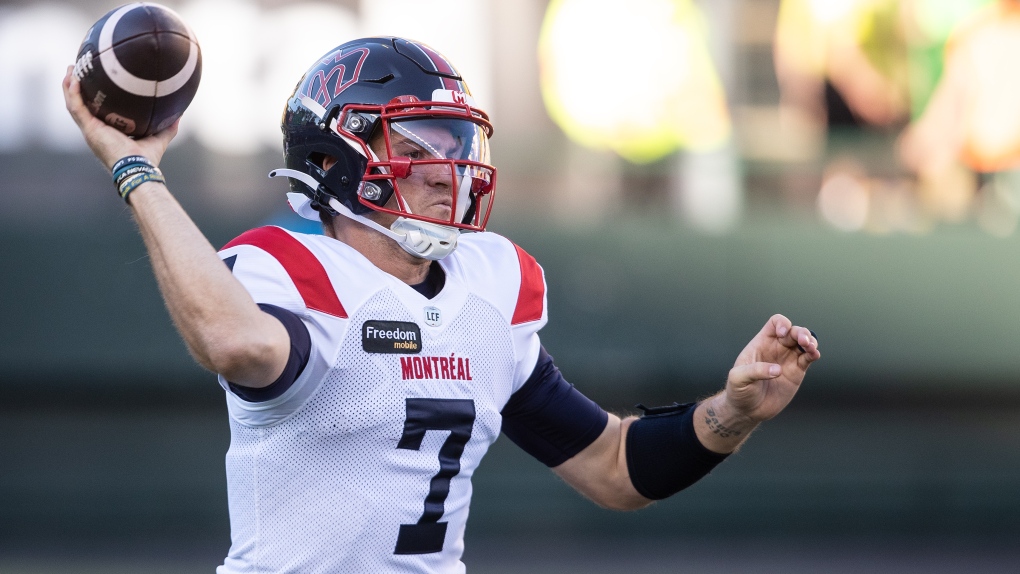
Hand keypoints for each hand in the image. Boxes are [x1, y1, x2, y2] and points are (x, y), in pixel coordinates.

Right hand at [62, 66, 178, 170]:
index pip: (96, 111)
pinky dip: (73, 94)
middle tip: (76, 69)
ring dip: (69, 86)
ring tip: (70, 69)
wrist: (139, 168)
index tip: (95, 81)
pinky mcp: (90, 130)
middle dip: (76, 87)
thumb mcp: (158, 138)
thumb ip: (167, 127)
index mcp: (107, 132)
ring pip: (74, 104)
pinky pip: (76, 108)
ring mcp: (90, 130)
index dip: (92, 97)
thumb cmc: (146, 159)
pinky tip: (74, 79)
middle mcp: (96, 131)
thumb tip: (179, 115)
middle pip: (81, 105)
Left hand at [720, 314, 820, 424]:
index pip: (775, 323)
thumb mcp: (738, 378)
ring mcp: (788, 359)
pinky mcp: (797, 372)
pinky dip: (813, 354)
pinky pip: (808, 358)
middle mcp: (776, 348)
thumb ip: (755, 371)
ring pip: (804, 343)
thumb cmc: (738, 391)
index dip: (782, 323)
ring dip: (810, 341)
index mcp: (761, 343)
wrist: (747, 411)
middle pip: (793, 331)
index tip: (782, 333)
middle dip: (801, 332)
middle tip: (804, 341)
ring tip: (810, 348)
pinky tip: (815, 355)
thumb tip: (777, 370)